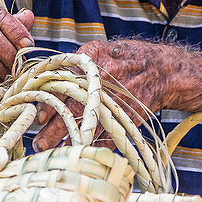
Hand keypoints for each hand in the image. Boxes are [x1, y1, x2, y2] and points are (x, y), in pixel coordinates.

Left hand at [33, 38, 184, 149]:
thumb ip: (75, 61)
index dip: (49, 104)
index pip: (64, 88)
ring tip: (52, 152)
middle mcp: (103, 87)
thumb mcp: (100, 49)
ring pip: (88, 130)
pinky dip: (93, 147)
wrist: (163, 71)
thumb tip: (47, 75)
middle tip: (38, 143)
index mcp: (93, 66)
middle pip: (73, 113)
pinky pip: (107, 139)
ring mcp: (115, 106)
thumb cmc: (126, 57)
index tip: (38, 117)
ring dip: (69, 142)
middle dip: (54, 131)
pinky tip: (79, 152)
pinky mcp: (126, 121)